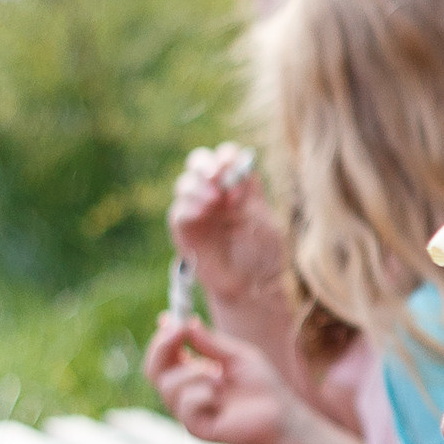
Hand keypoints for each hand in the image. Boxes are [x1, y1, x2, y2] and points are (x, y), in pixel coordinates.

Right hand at [144, 313, 292, 443]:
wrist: (281, 415)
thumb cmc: (262, 386)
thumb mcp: (237, 356)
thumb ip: (211, 343)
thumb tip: (187, 323)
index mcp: (193, 374)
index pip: (165, 356)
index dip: (162, 338)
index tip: (167, 319)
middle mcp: (185, 393)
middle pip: (153, 370)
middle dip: (162, 348)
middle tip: (178, 332)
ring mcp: (188, 412)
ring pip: (168, 385)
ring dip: (192, 372)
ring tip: (217, 374)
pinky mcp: (196, 428)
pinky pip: (184, 405)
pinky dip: (202, 395)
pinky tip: (219, 398)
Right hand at [167, 145, 286, 307]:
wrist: (252, 285)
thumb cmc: (264, 252)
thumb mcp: (264, 218)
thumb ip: (253, 192)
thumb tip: (243, 166)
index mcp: (236, 185)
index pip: (225, 158)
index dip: (228, 158)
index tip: (237, 168)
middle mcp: (214, 192)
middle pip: (199, 162)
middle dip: (206, 164)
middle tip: (217, 175)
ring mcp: (197, 208)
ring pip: (185, 183)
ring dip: (199, 186)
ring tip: (215, 200)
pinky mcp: (183, 228)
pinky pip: (179, 210)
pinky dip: (190, 206)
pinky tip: (204, 212)